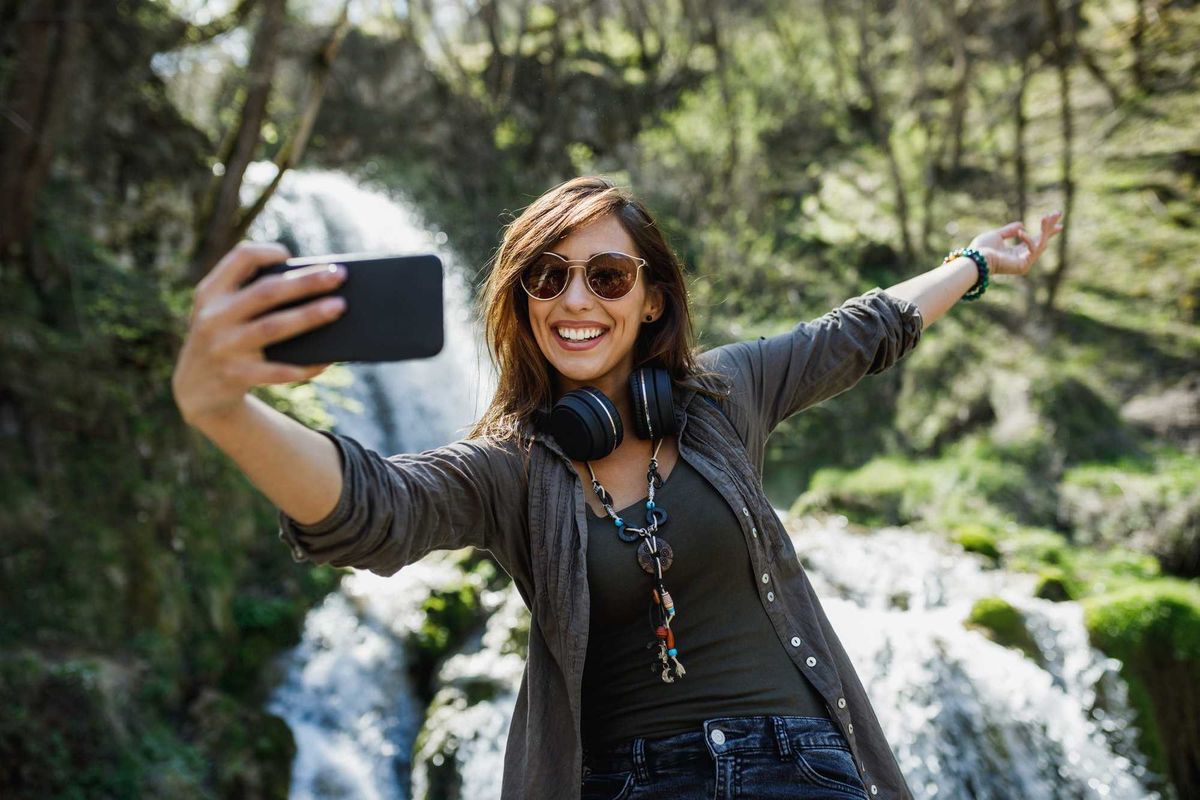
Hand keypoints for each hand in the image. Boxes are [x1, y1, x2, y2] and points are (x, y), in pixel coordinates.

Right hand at [171, 241, 347, 426]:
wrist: (195, 388)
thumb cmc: (225, 337)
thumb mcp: (221, 311)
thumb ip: (249, 294)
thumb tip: (311, 285)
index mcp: (211, 292)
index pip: (240, 258)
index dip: (267, 252)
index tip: (290, 254)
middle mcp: (214, 317)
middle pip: (267, 292)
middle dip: (306, 282)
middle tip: (340, 275)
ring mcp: (224, 348)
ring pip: (274, 327)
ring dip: (309, 316)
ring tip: (340, 307)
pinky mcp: (236, 377)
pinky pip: (277, 371)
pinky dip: (304, 365)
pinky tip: (328, 359)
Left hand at [969, 210, 1064, 275]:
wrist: (975, 259)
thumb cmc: (982, 248)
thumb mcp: (997, 235)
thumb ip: (1009, 230)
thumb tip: (1022, 225)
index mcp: (1017, 252)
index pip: (1036, 240)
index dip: (1046, 229)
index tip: (1055, 218)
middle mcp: (1022, 258)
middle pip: (1042, 241)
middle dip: (1050, 227)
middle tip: (1058, 213)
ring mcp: (1024, 263)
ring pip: (1041, 244)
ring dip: (1045, 229)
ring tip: (1045, 217)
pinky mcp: (1024, 266)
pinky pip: (1033, 249)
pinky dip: (1028, 239)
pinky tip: (1021, 233)